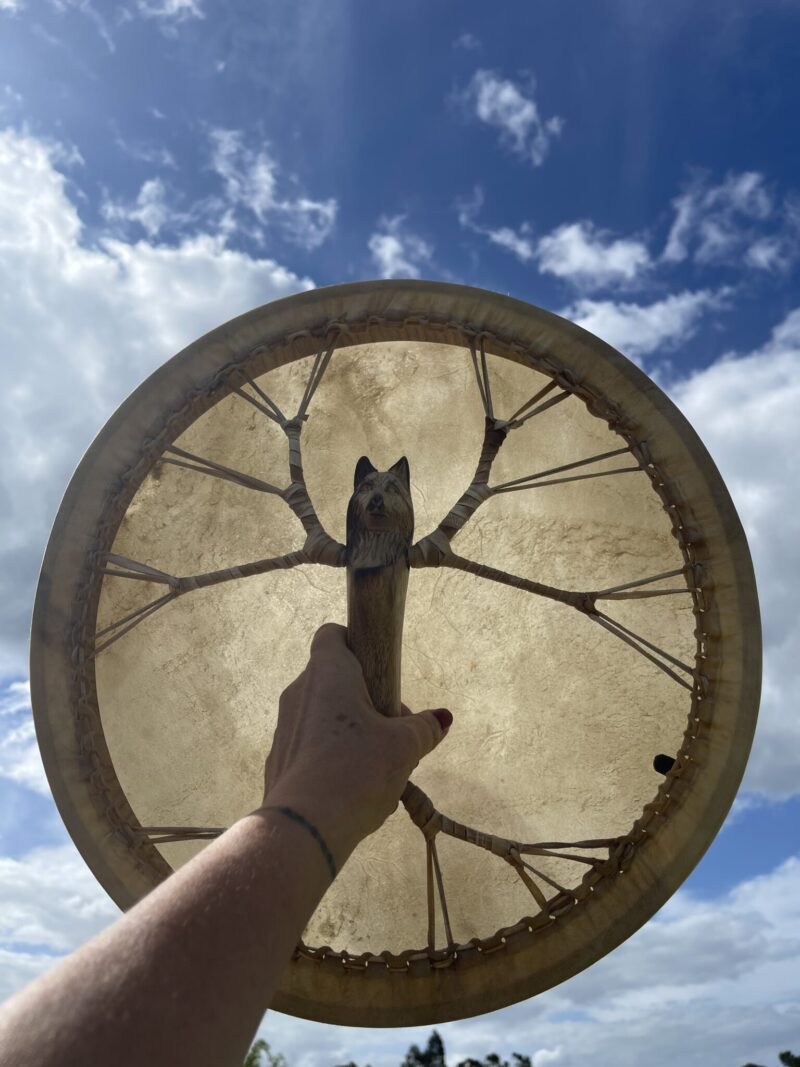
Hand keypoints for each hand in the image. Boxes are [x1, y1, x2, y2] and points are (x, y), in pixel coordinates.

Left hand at [260, 623, 451, 870]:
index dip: (355, 643)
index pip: (332, 634)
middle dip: (365, 700)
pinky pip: (312, 748)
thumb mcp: (404, 747)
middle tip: (393, 730)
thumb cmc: (357, 769)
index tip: (380, 672)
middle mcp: (299, 693)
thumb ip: (424, 728)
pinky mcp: (278, 762)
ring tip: (378, 767)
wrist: (304, 828)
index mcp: (327, 673)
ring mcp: (284, 728)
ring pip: (324, 717)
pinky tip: (354, 791)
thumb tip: (441, 718)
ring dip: (351, 732)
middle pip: (334, 681)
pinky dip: (332, 759)